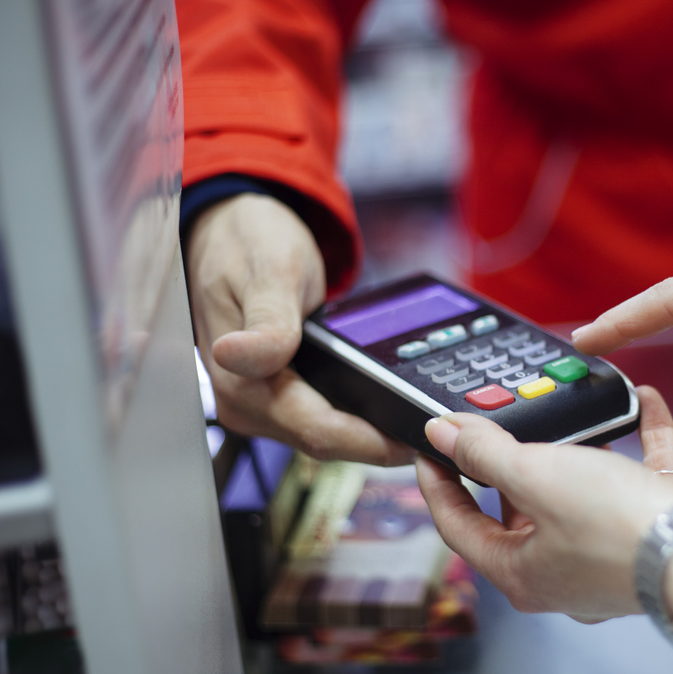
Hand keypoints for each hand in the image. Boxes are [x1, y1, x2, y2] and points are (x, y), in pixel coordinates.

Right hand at [186, 193, 411, 463]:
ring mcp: (262, 403)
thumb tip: (240, 356)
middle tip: (440, 432)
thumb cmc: (247, 243)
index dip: (372, 443)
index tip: (418, 442)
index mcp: (240, 382)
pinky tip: (392, 403)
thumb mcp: (270, 270)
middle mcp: (247, 403)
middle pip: (327, 441)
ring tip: (424, 419)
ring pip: (328, 435)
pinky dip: (360, 414)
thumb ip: (268, 320)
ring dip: (374, 433)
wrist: (232, 230)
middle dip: (382, 442)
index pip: (317, 431)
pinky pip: (325, 416)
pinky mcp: (278, 396)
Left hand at [416, 386, 672, 621]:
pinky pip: (639, 474)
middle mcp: (563, 570)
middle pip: (518, 510)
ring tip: (568, 412)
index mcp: (520, 573)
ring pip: (580, 492)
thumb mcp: (533, 476)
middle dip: (509, 464)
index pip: (457, 527)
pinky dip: (639, 439)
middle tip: (498, 424)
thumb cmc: (616, 529)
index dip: (437, 483)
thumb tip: (443, 433)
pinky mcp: (653, 527)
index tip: (430, 448)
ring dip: (576, 450)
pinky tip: (643, 402)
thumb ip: (485, 452)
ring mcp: (610, 551)